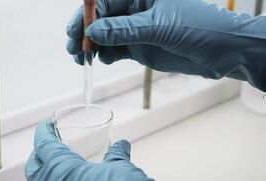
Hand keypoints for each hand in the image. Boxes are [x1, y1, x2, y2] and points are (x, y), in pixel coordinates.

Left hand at [25, 120, 170, 180]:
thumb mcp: (121, 169)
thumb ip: (116, 155)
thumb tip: (121, 145)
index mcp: (61, 170)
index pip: (43, 144)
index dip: (43, 131)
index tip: (47, 125)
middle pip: (33, 167)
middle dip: (39, 154)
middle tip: (50, 145)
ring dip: (45, 176)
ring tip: (59, 169)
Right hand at [66, 0, 265, 90]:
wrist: (222, 53)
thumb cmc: (200, 28)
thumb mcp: (159, 27)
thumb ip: (124, 30)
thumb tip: (92, 33)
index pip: (106, 1)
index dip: (88, 16)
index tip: (76, 31)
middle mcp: (137, 9)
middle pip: (102, 19)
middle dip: (86, 33)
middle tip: (73, 48)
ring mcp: (138, 29)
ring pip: (107, 36)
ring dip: (92, 47)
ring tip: (81, 59)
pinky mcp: (141, 47)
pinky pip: (116, 49)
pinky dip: (106, 55)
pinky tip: (102, 60)